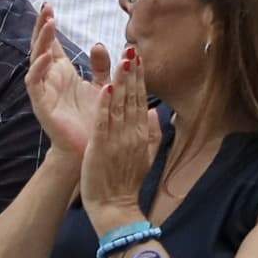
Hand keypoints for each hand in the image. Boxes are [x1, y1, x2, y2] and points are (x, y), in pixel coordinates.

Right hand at [25, 4, 105, 155]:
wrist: (91, 149)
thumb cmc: (94, 119)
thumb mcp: (102, 86)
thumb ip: (101, 66)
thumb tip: (98, 44)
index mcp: (62, 72)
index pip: (52, 43)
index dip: (49, 25)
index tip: (50, 5)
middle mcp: (50, 78)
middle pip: (41, 46)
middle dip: (42, 27)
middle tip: (46, 7)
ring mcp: (44, 91)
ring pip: (36, 60)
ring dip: (41, 41)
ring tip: (48, 23)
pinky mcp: (41, 105)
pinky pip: (35, 84)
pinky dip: (38, 69)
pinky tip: (46, 55)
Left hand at [79, 46, 156, 217]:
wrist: (115, 208)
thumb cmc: (126, 183)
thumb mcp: (146, 157)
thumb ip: (152, 134)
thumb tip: (156, 112)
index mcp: (141, 134)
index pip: (141, 100)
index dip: (140, 78)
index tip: (138, 59)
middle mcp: (131, 133)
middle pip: (133, 98)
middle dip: (133, 73)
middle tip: (133, 49)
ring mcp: (117, 139)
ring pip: (120, 105)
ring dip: (121, 81)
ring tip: (123, 60)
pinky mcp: (102, 146)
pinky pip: (104, 121)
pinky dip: (105, 105)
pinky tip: (105, 87)